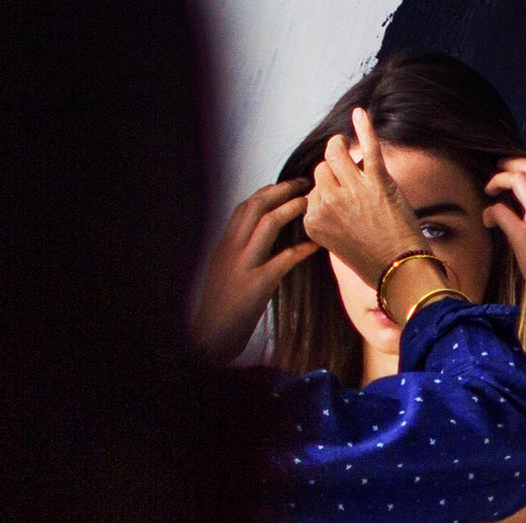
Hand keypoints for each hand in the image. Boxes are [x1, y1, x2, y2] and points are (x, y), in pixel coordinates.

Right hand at [191, 179, 319, 361]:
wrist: (209, 336)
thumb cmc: (219, 308)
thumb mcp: (222, 273)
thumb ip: (236, 253)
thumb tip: (254, 239)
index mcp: (224, 246)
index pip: (244, 207)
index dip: (266, 192)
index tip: (285, 187)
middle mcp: (231, 250)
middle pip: (255, 206)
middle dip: (281, 190)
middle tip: (303, 184)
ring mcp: (243, 266)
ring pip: (267, 224)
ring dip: (291, 208)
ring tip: (310, 202)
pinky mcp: (257, 285)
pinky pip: (283, 259)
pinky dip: (302, 249)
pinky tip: (316, 245)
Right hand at [299, 106, 429, 289]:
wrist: (399, 270)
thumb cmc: (371, 261)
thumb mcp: (336, 243)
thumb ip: (327, 217)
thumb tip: (328, 191)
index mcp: (313, 221)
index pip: (312, 190)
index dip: (326, 189)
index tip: (337, 194)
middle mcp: (328, 203)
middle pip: (322, 169)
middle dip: (332, 168)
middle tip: (343, 166)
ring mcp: (352, 191)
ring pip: (336, 153)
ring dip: (339, 145)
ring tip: (344, 143)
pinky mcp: (377, 182)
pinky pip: (368, 147)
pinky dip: (364, 127)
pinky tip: (360, 113)